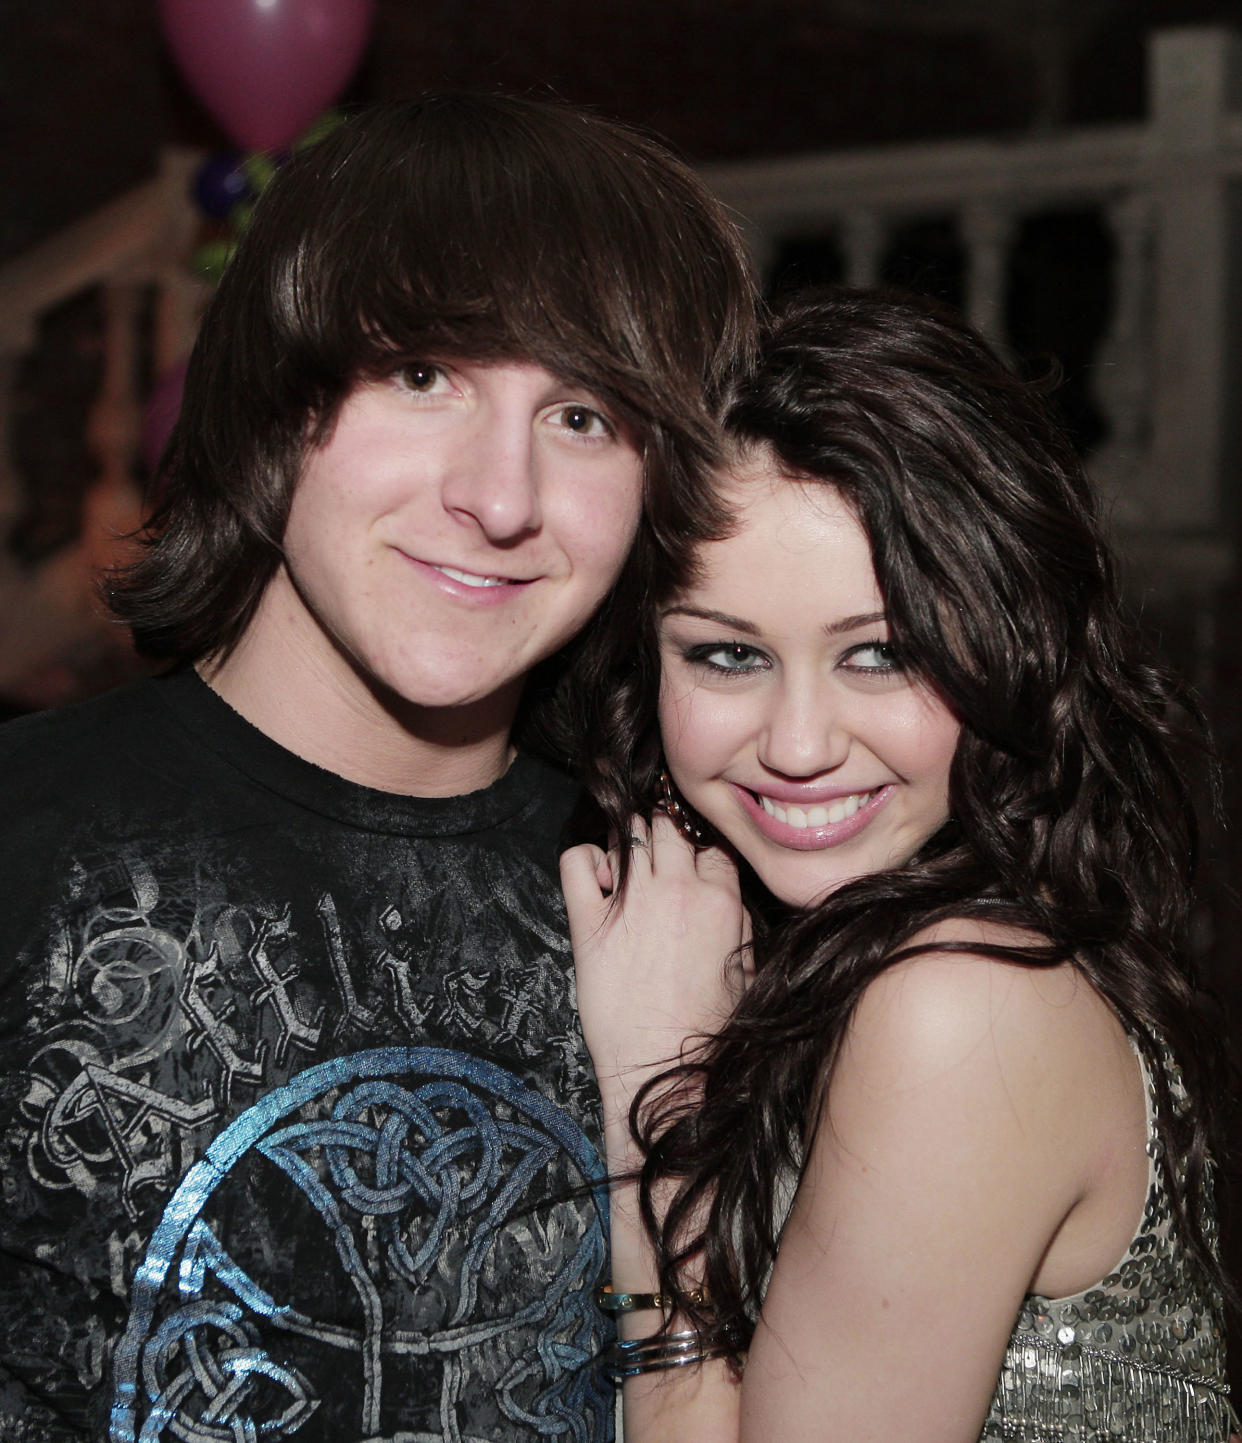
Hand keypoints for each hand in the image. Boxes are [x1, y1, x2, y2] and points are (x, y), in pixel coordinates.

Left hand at [561, 814, 750, 1110]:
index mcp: (721, 899)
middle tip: (655, 851)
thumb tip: (719, 886)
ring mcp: (630, 902)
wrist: (666, 1069)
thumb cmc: (708, 1027)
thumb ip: (735, 916)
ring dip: (627, 841)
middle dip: (662, 829)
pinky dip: (585, 857)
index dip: (697, 841)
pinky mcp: (588, 922)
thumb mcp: (746, 966)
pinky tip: (596, 879)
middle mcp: (676, 889)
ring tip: (627, 866)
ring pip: (627, 834)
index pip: (708, 838)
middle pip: (667, 824)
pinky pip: (576, 860)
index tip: (688, 852)